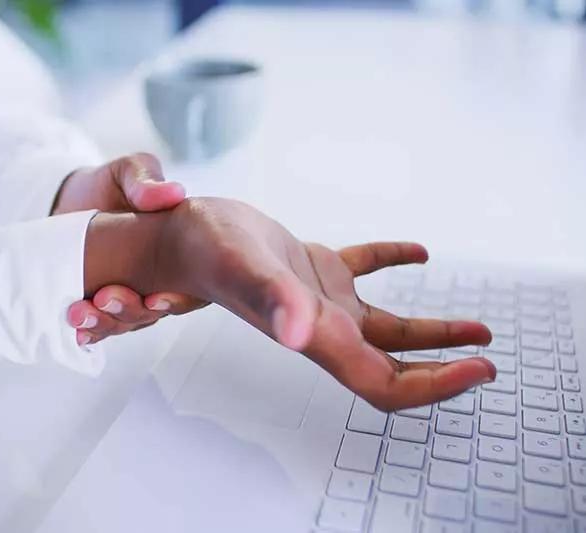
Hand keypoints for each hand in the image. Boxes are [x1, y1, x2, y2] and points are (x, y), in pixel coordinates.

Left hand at [52, 153, 205, 344]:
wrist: (74, 198)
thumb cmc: (112, 183)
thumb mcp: (130, 171)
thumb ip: (146, 180)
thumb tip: (173, 193)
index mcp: (180, 253)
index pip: (190, 287)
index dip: (178, 299)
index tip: (155, 299)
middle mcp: (160, 281)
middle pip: (154, 311)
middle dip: (131, 311)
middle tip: (105, 298)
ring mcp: (131, 294)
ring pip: (127, 322)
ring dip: (105, 323)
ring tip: (80, 314)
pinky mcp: (103, 302)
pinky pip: (102, 323)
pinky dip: (91, 330)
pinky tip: (78, 333)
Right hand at [85, 198, 495, 409]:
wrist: (179, 235)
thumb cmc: (203, 250)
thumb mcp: (241, 266)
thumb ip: (272, 298)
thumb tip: (299, 333)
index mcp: (316, 338)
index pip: (384, 384)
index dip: (434, 386)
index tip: (478, 370)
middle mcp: (322, 328)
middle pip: (393, 369)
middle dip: (444, 370)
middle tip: (488, 359)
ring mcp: (319, 301)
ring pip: (386, 329)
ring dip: (433, 331)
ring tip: (477, 326)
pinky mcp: (313, 270)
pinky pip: (364, 271)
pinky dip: (395, 263)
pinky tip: (419, 254)